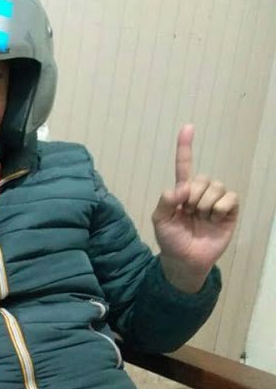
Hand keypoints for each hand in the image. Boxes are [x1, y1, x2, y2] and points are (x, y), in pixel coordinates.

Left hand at [151, 125, 238, 292]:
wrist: (184, 260)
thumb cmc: (170, 240)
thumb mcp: (160, 220)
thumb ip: (166, 200)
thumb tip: (181, 187)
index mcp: (182, 192)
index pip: (184, 166)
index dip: (186, 147)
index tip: (188, 127)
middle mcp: (200, 193)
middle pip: (202, 178)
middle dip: (193, 195)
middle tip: (188, 212)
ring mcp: (216, 202)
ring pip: (215, 187)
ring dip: (205, 203)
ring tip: (200, 218)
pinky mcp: (230, 212)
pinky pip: (230, 198)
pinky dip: (219, 208)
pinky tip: (213, 219)